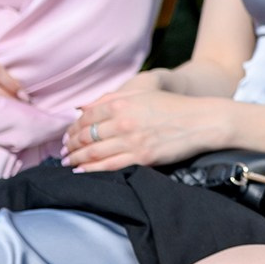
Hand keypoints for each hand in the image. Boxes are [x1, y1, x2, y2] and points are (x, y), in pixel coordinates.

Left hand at [62, 88, 228, 170]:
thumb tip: (83, 108)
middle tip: (63, 152)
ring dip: (76, 158)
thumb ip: (111, 98)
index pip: (86, 117)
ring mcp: (132, 140)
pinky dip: (91, 169)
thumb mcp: (142, 92)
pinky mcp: (142, 157)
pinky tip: (81, 171)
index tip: (67, 136)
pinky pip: (109, 165)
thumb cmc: (173, 105)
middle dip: (70, 145)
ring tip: (67, 163)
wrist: (202, 121)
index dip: (72, 129)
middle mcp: (123, 121)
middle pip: (86, 136)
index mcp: (122, 102)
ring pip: (94, 152)